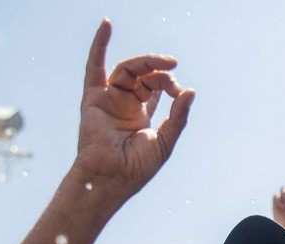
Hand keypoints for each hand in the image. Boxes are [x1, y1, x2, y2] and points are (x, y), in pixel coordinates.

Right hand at [73, 20, 195, 198]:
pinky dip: (99, 45)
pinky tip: (106, 25)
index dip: (170, 84)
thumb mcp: (165, 141)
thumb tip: (191, 91)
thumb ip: (178, 116)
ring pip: (127, 70)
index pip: (157, 87)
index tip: (179, 93)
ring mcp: (109, 99)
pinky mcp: (94, 98)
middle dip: (159, 69)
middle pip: (144, 75)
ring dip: (145, 61)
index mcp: (141, 114)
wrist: (112, 177)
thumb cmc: (137, 167)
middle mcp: (124, 103)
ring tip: (162, 61)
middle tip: (173, 66)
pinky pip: (94, 67)